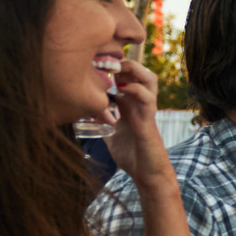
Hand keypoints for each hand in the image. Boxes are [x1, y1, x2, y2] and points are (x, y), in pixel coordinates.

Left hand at [98, 58, 166, 177]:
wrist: (146, 173)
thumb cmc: (131, 155)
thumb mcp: (110, 134)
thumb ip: (102, 122)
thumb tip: (85, 116)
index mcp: (130, 105)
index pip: (126, 77)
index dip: (114, 68)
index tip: (96, 64)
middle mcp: (140, 104)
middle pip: (141, 72)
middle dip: (126, 63)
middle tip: (107, 62)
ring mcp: (146, 110)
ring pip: (150, 79)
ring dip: (135, 70)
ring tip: (118, 70)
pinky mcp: (149, 121)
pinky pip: (148, 98)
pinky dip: (136, 89)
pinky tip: (121, 89)